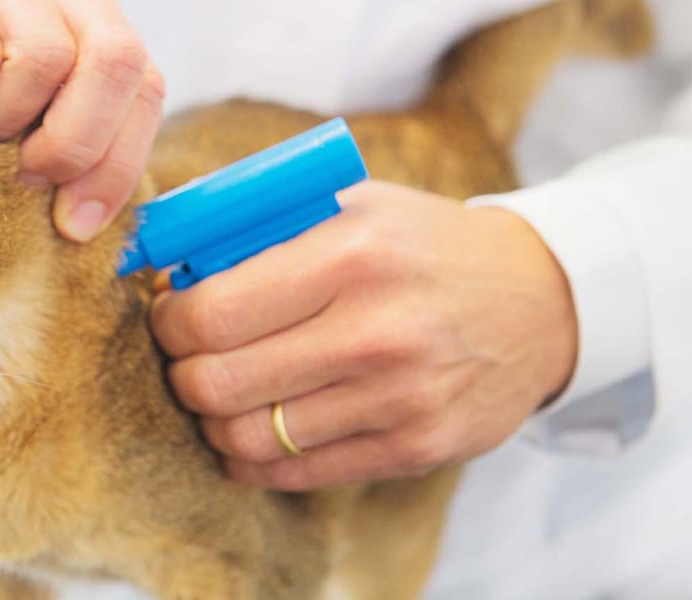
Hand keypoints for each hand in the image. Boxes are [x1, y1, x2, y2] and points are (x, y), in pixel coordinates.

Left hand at [151, 181, 578, 490]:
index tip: (171, 314)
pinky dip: (250, 459)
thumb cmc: (417, 246)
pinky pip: (294, 473)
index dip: (168, 321)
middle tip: (188, 358)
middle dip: (181, 373)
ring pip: (246, 437)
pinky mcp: (414, 448)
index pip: (211, 314)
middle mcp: (376, 330)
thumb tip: (163, 259)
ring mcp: (398, 398)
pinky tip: (252, 431)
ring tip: (220, 394)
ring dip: (212, 421)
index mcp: (351, 254)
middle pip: (216, 383)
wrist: (538, 300)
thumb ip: (259, 226)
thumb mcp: (350, 206)